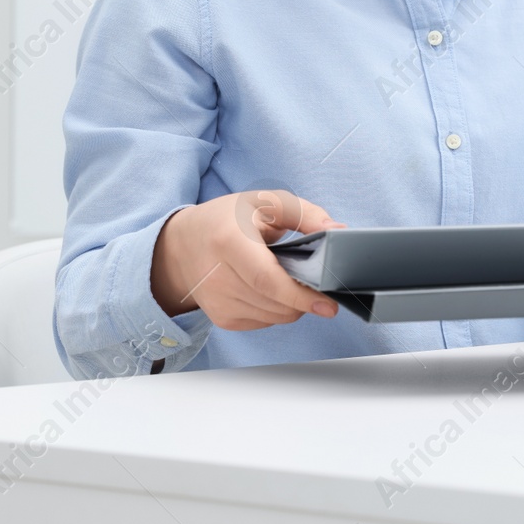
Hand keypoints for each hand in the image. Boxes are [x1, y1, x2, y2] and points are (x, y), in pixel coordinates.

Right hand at [151, 189, 346, 328]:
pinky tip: (268, 287)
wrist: (184, 244)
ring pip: (275, 317)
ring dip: (292, 303)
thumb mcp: (267, 201)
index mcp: (228, 242)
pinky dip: (276, 308)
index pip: (267, 280)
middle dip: (304, 297)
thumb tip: (339, 232)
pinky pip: (265, 322)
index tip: (329, 304)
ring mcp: (217, 302)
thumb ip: (306, 214)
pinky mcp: (221, 319)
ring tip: (285, 275)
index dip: (300, 296)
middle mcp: (217, 277)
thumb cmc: (230, 219)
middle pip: (276, 303)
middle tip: (313, 277)